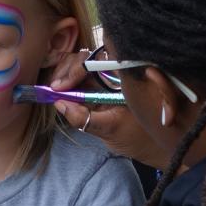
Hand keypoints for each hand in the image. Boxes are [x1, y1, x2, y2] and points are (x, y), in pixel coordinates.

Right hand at [47, 51, 169, 167]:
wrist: (150, 146)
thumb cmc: (138, 137)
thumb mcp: (111, 130)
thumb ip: (86, 119)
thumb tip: (60, 104)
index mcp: (125, 76)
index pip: (98, 60)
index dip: (78, 68)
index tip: (63, 85)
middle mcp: (115, 72)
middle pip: (87, 59)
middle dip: (68, 70)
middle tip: (55, 88)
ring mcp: (106, 79)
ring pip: (81, 66)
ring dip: (65, 75)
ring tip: (55, 90)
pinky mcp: (98, 87)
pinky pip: (81, 78)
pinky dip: (68, 82)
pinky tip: (59, 91)